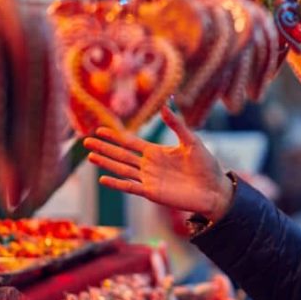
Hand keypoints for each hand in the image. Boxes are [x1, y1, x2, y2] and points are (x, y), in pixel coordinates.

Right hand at [83, 106, 232, 220]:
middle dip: (104, 148)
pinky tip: (103, 179)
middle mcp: (149, 166)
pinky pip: (130, 187)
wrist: (215, 190)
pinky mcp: (152, 193)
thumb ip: (177, 125)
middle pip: (121, 155)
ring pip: (122, 169)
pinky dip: (117, 183)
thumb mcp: (192, 141)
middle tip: (85, 141)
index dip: (115, 136)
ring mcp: (149, 180)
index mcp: (157, 152)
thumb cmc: (207, 166)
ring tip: (90, 156)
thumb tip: (165, 106)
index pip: (130, 143)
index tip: (99, 129)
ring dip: (106, 163)